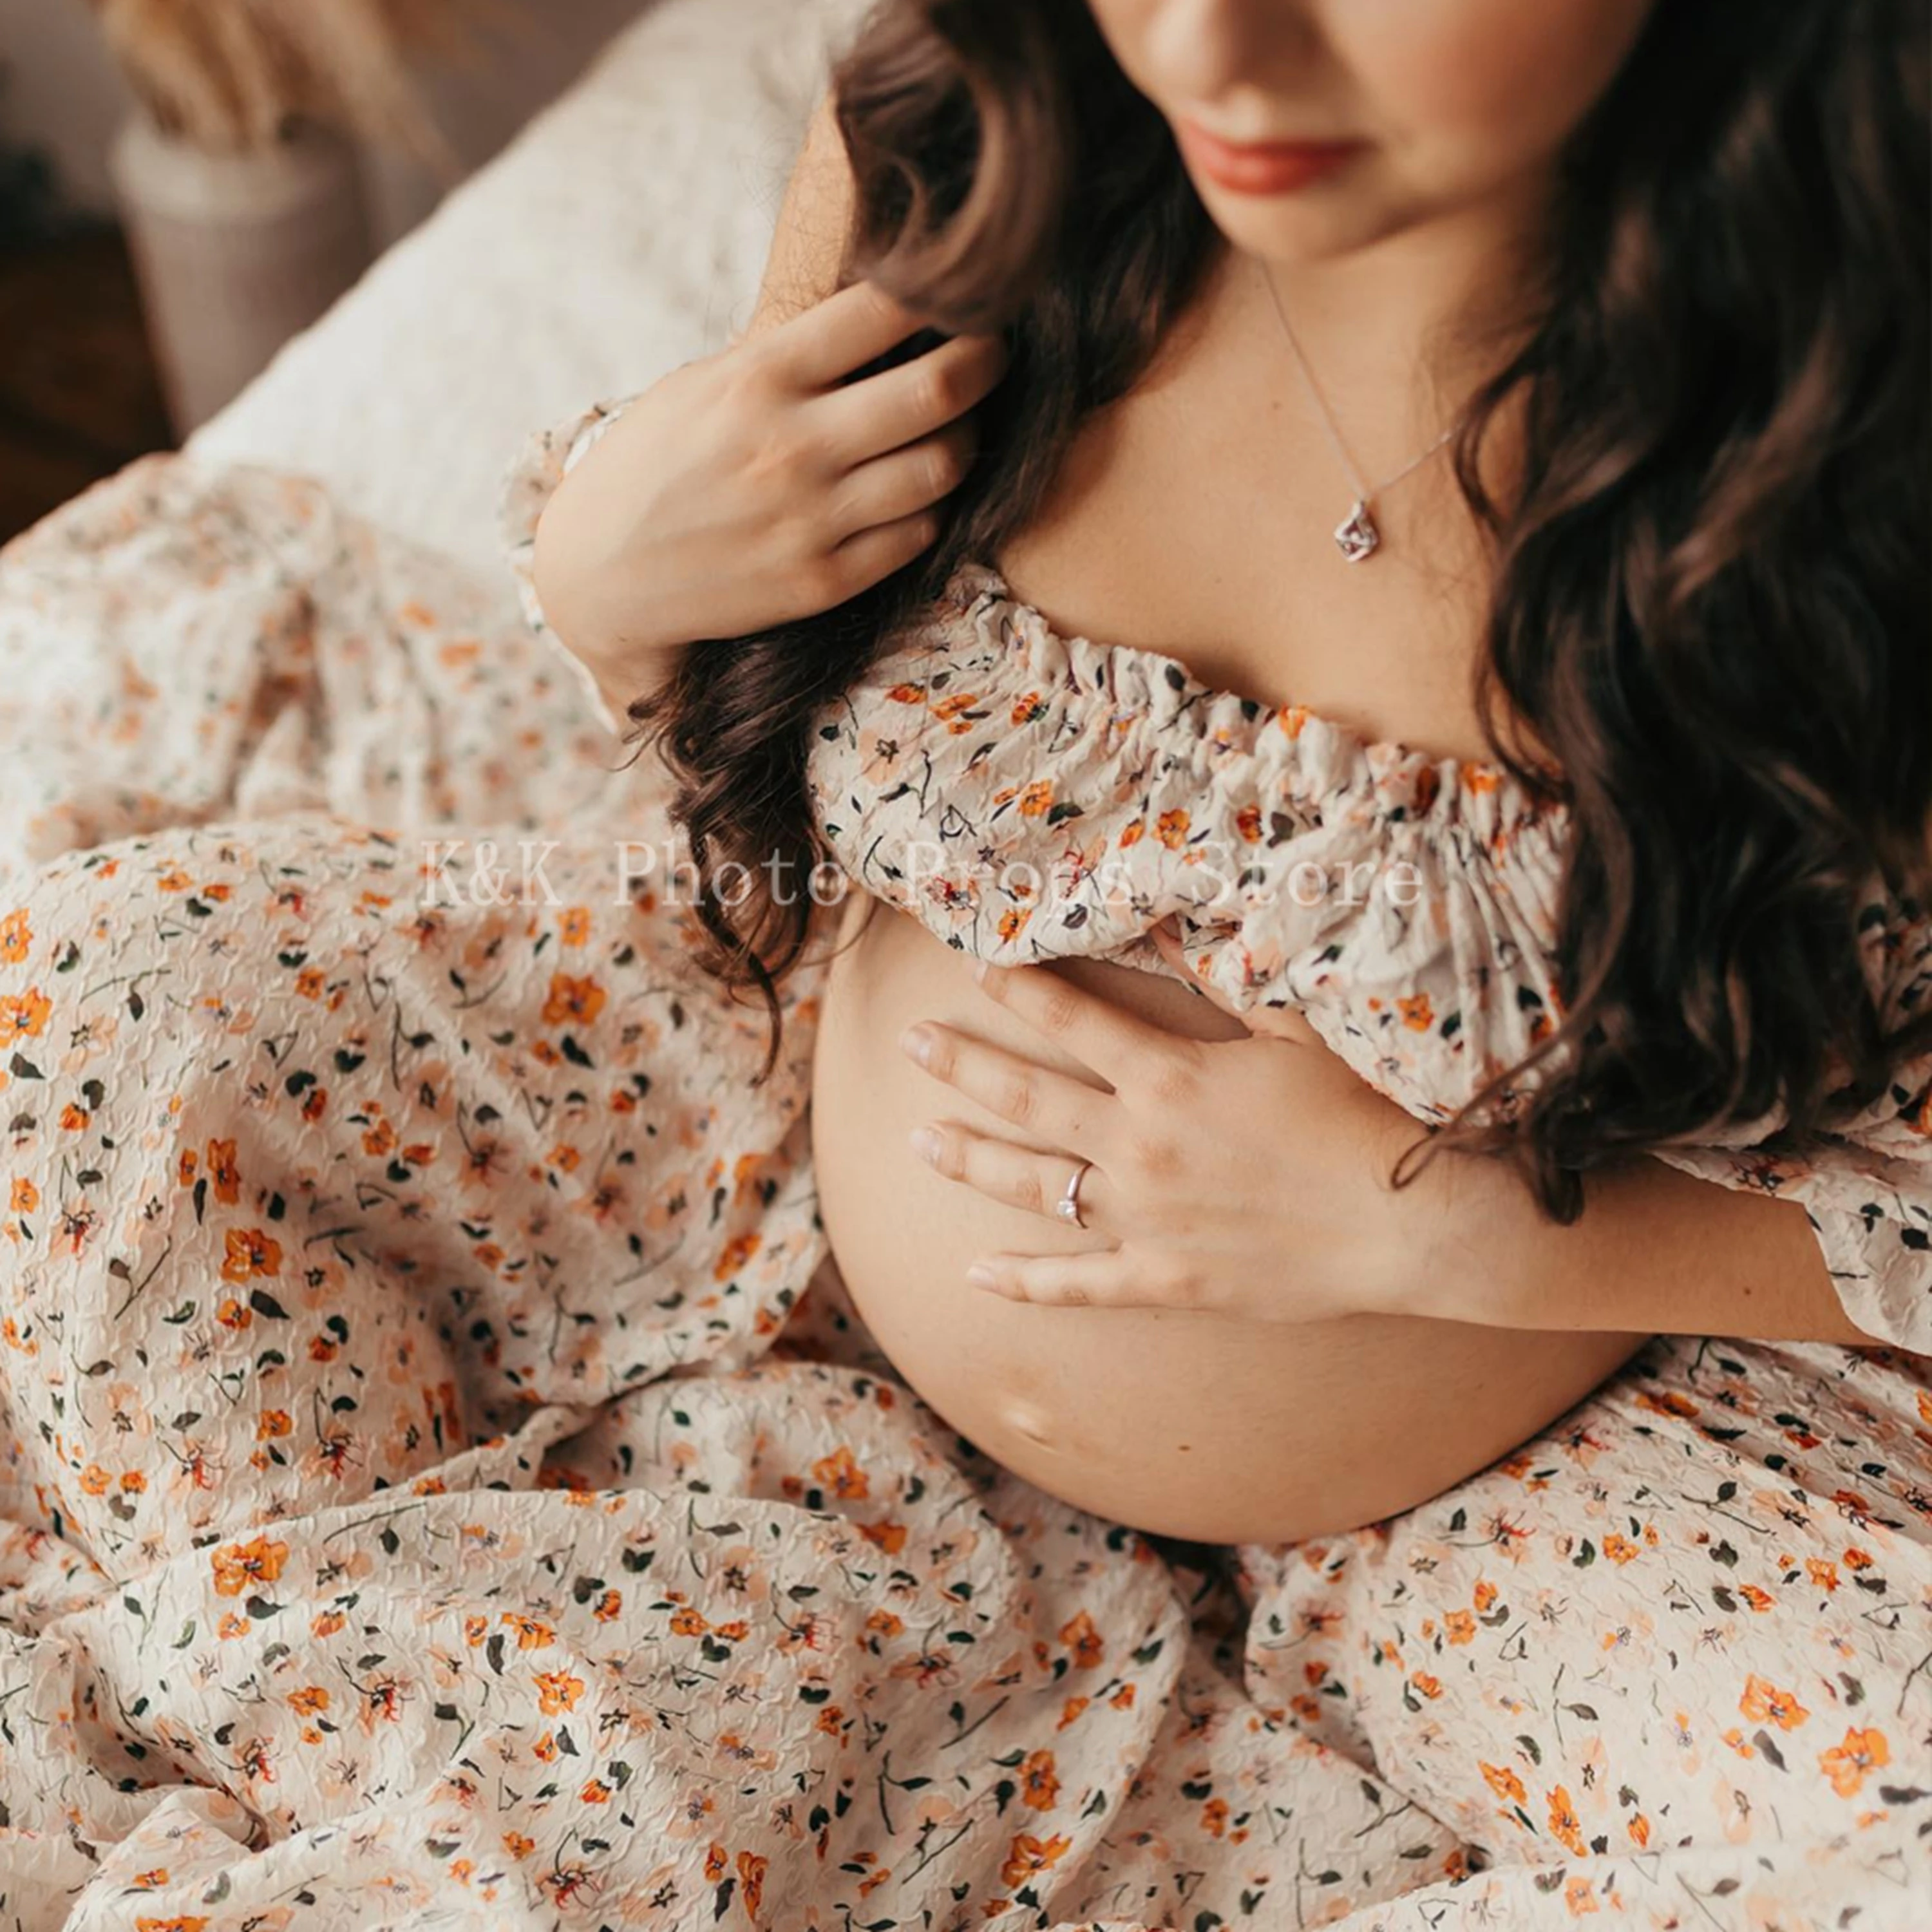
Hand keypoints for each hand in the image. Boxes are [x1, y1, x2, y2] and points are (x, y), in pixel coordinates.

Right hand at [531, 279, 1008, 708]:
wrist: (600, 575)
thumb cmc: (654, 463)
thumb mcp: (703, 385)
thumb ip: (786, 356)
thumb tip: (881, 317)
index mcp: (760, 378)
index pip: (884, 310)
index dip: (944, 289)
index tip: (964, 286)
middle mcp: (792, 446)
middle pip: (938, 389)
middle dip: (986, 360)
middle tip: (994, 350)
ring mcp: (811, 520)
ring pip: (942, 467)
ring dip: (966, 440)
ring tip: (959, 426)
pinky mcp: (822, 581)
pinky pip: (916, 535)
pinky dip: (931, 507)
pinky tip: (918, 491)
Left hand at [897, 921, 1427, 1318]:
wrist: (1407, 1222)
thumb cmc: (1361, 1117)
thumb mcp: (1294, 1030)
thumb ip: (1225, 978)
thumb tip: (1173, 919)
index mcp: (1169, 1078)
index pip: (1072, 1019)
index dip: (1019, 987)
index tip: (975, 963)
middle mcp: (1140, 1146)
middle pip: (1027, 1096)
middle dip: (960, 1064)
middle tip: (909, 1043)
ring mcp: (1144, 1219)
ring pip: (1033, 1186)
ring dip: (970, 1160)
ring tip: (917, 1140)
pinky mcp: (1162, 1280)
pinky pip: (1076, 1285)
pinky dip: (1023, 1283)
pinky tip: (974, 1275)